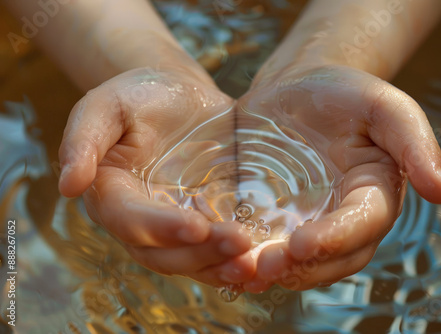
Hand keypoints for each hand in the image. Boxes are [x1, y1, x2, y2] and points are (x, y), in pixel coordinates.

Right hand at [58, 67, 254, 285]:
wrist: (180, 95)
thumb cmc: (140, 96)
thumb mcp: (107, 104)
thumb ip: (84, 140)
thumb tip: (68, 185)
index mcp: (112, 194)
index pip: (130, 220)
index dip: (159, 228)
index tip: (195, 226)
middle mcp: (142, 220)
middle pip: (163, 254)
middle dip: (200, 254)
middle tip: (238, 243)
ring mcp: (177, 225)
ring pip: (193, 262)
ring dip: (221, 267)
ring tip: (252, 264)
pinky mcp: (208, 221)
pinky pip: (218, 253)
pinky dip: (236, 264)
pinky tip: (261, 266)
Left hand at [238, 65, 440, 291]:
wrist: (296, 87)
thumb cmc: (344, 93)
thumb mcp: (384, 105)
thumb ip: (413, 143)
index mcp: (374, 194)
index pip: (362, 225)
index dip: (336, 237)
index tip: (303, 243)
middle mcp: (343, 218)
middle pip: (331, 258)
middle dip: (300, 267)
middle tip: (265, 266)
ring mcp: (307, 221)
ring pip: (297, 262)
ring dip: (271, 271)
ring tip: (241, 271)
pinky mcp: (273, 218)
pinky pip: (264, 245)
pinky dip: (248, 258)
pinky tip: (224, 260)